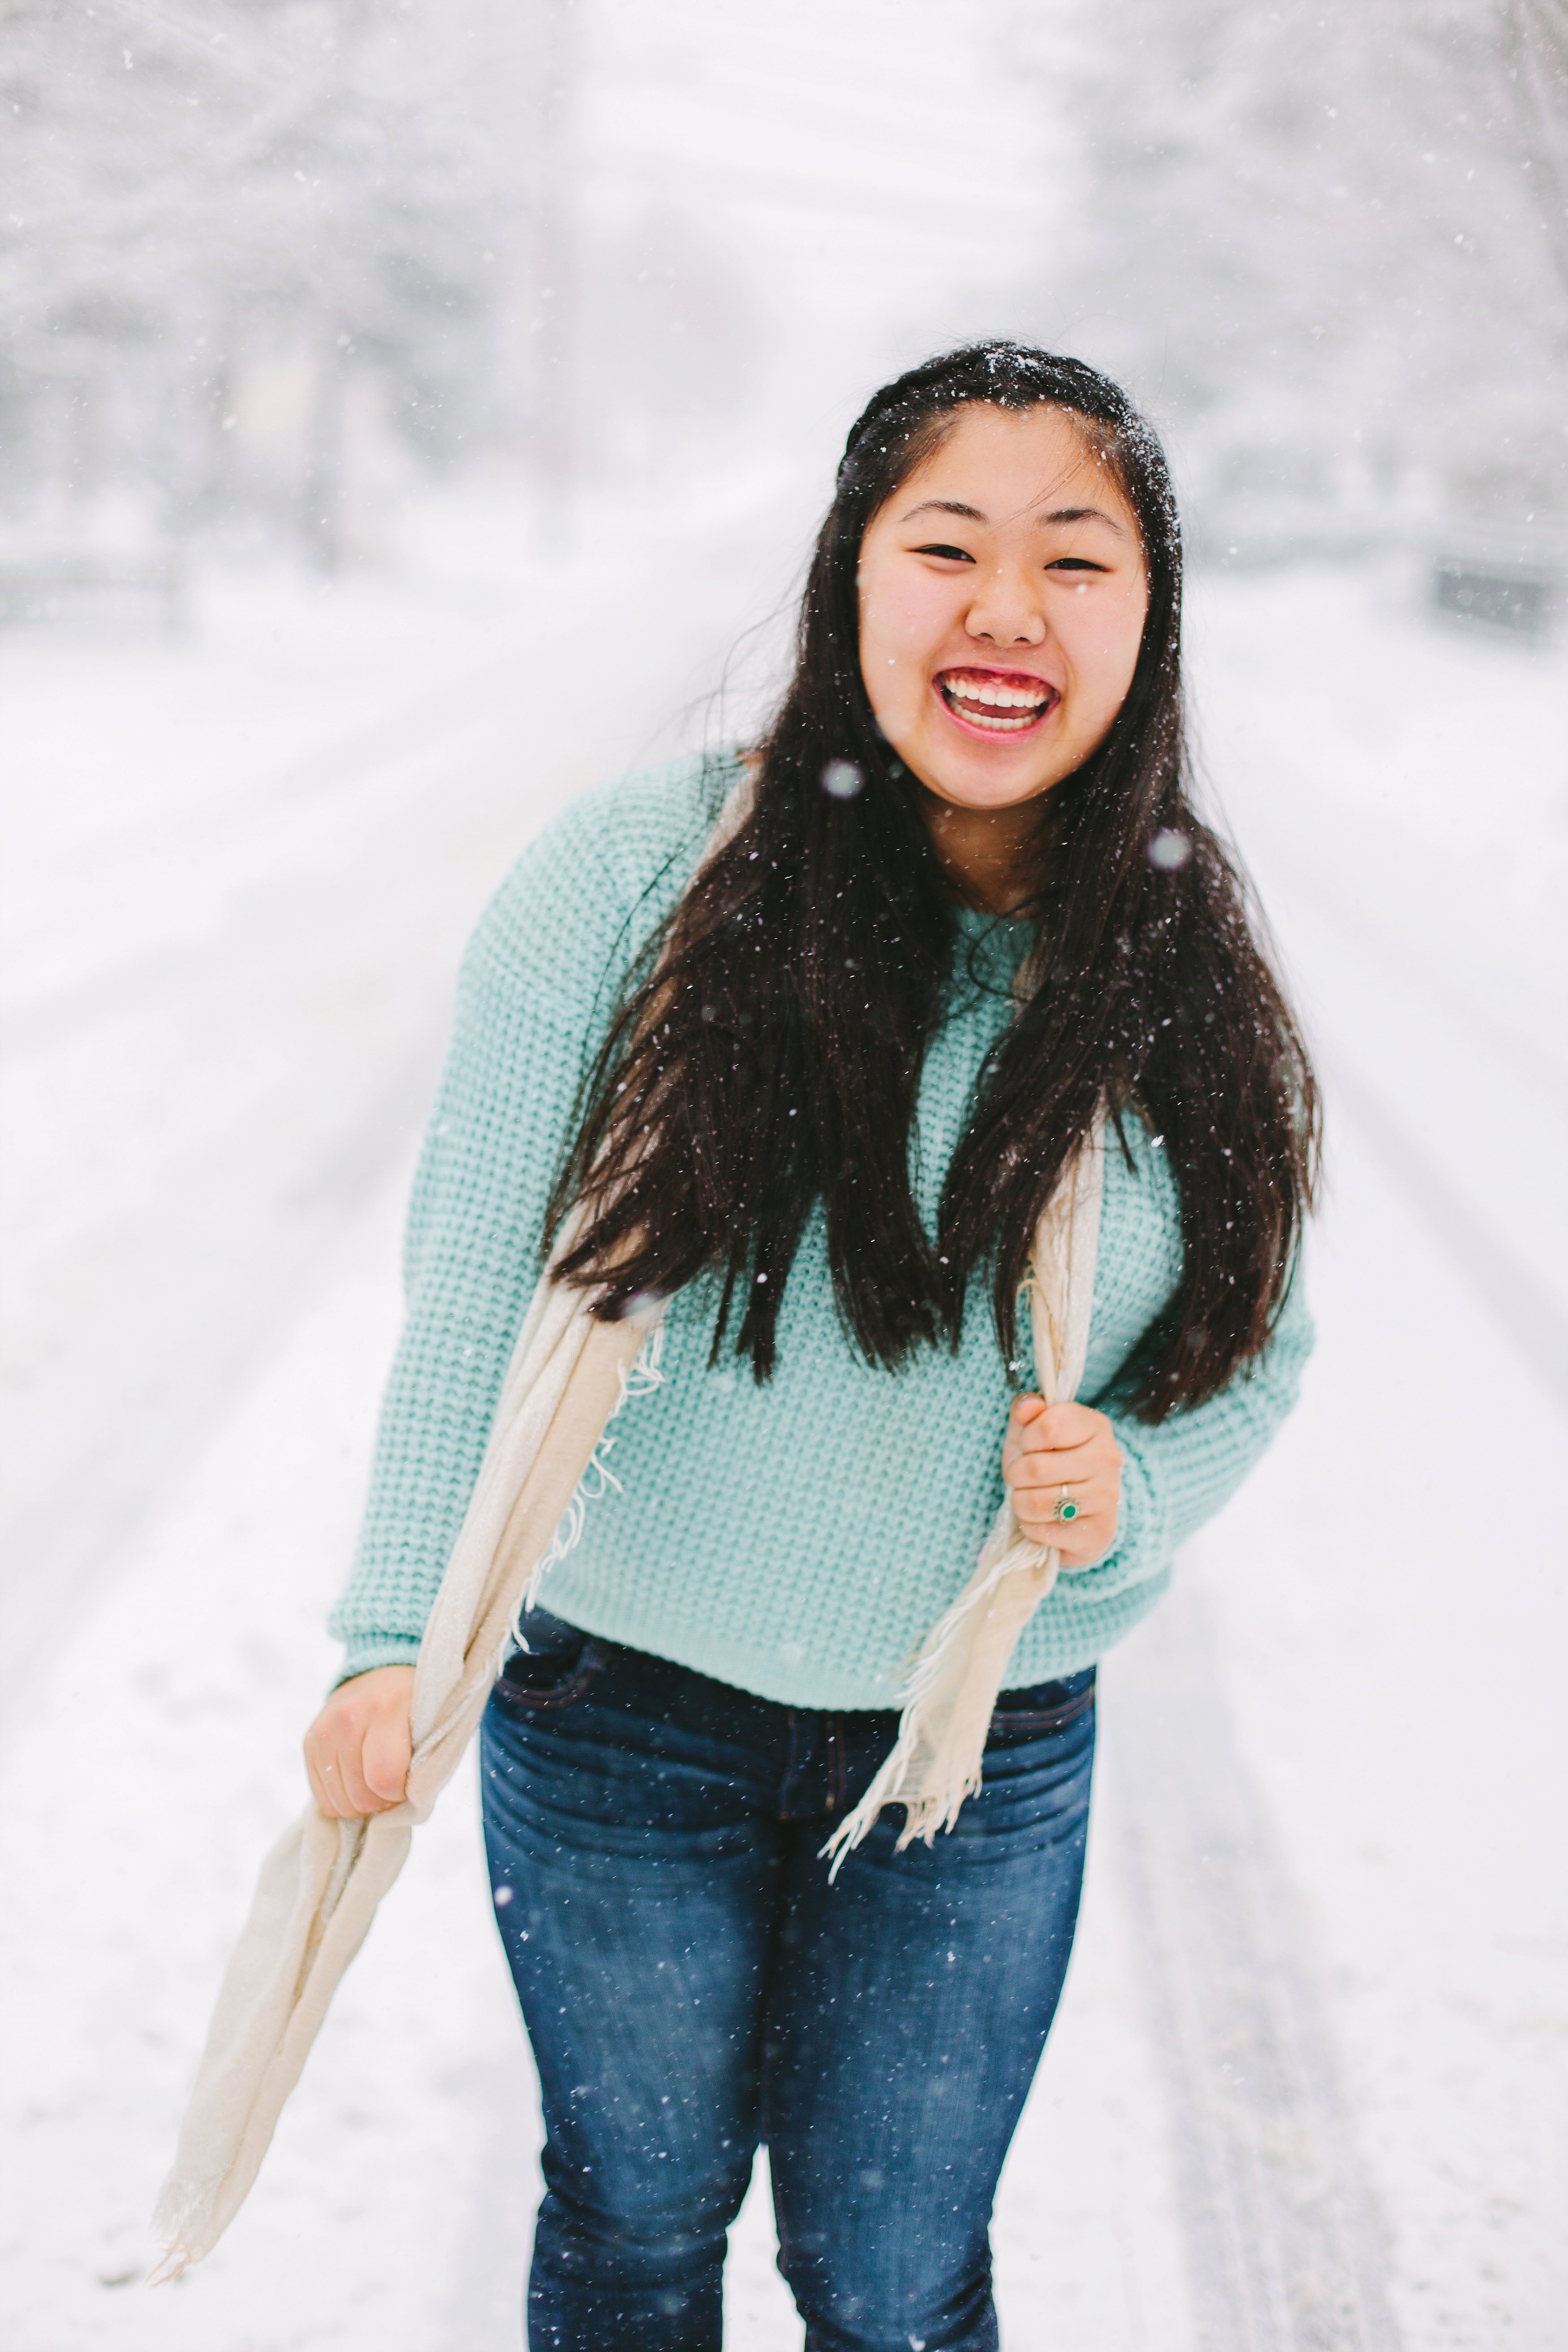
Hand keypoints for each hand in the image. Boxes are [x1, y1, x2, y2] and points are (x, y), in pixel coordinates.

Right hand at [303, 1665, 415, 1818]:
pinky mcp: (308, 1743)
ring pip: (339, 1803)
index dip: (398, 1794)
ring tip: (375, 1779)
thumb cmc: (416, 1706)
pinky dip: (343, 1799)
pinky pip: (322, 1799)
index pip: (383, 1779)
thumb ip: (422, 1764)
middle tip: (393, 1782)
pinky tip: (357, 1779)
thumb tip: (405, 1806)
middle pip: (359, 1797)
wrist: (384, 1674)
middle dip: (381, 1801)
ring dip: (361, 1803)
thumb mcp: (431, 1726)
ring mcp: (323, 1731)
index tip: (408, 1782)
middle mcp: (347, 1717)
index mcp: (384, 1709)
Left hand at [1002, 1396, 1121, 1566]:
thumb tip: (1027, 1404)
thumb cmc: (1049, 1465)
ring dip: (1020, 1503)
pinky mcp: (1100, 1533)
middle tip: (1019, 1478)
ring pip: (1038, 1503)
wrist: (1076, 1514)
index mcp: (1096, 1426)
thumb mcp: (1031, 1434)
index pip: (1049, 1426)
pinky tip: (1041, 1521)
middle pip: (1037, 1468)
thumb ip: (1026, 1415)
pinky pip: (1044, 1531)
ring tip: (1027, 1499)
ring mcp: (1108, 1498)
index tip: (1027, 1447)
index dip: (1025, 1439)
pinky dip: (1031, 1528)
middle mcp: (1109, 1459)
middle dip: (1015, 1475)